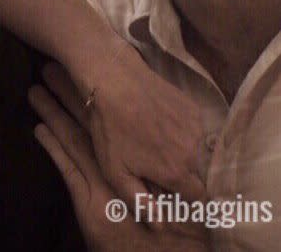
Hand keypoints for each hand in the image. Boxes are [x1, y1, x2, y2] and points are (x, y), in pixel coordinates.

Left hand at [75, 46, 206, 204]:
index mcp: (176, 172)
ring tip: (152, 135)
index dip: (184, 194)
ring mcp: (195, 128)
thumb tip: (159, 224)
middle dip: (179, 170)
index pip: (196, 196)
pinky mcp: (192, 107)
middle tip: (154, 157)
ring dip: (179, 147)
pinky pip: (192, 126)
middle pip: (195, 172)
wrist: (115, 81)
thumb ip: (139, 200)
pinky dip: (179, 127)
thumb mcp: (115, 170)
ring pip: (194, 148)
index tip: (170, 188)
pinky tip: (157, 118)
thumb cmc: (110, 128)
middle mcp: (193, 152)